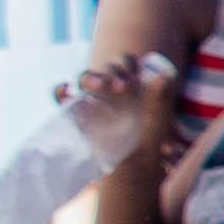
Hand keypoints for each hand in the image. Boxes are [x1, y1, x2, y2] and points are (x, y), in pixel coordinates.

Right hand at [59, 53, 180, 166]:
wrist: (134, 161)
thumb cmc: (150, 136)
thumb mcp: (158, 118)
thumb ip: (160, 98)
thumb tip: (162, 77)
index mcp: (130, 80)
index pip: (124, 62)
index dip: (128, 65)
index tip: (135, 79)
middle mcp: (110, 85)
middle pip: (106, 69)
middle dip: (113, 72)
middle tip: (124, 88)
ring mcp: (92, 97)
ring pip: (86, 78)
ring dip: (93, 78)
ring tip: (103, 86)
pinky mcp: (77, 112)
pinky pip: (63, 95)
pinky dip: (61, 91)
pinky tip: (66, 90)